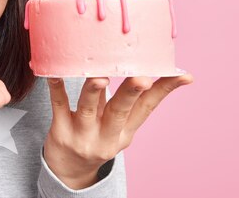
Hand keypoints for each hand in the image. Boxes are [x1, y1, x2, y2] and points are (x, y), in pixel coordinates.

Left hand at [44, 74, 192, 188]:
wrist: (68, 170)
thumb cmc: (96, 137)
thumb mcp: (117, 126)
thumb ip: (126, 101)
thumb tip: (143, 69)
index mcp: (125, 131)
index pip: (148, 108)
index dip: (165, 90)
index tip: (182, 74)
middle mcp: (107, 134)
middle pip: (120, 110)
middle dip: (131, 93)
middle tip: (141, 78)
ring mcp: (82, 134)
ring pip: (89, 108)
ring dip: (94, 91)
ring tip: (100, 76)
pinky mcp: (60, 131)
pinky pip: (59, 106)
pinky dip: (57, 90)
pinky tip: (56, 74)